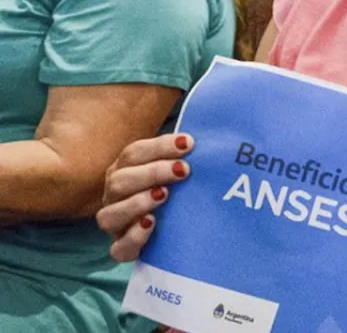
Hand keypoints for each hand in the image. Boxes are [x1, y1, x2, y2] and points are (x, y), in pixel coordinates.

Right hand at [96, 133, 193, 261]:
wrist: (175, 233)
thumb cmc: (177, 193)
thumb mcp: (179, 172)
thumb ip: (182, 156)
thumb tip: (197, 138)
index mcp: (125, 170)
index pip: (134, 154)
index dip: (160, 147)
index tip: (189, 144)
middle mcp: (115, 196)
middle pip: (118, 181)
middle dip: (152, 172)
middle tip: (183, 170)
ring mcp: (116, 224)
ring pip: (109, 215)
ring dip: (136, 203)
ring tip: (163, 195)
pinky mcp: (122, 249)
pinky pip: (118, 248)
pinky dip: (133, 237)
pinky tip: (151, 224)